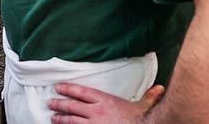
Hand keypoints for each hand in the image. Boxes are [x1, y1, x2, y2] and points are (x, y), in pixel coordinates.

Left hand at [48, 83, 163, 123]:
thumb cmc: (140, 121)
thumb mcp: (144, 107)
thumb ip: (149, 97)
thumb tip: (159, 88)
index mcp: (105, 101)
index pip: (81, 92)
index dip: (68, 88)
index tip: (58, 87)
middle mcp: (96, 112)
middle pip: (72, 106)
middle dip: (59, 104)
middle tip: (50, 103)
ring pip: (71, 121)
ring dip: (60, 119)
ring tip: (52, 118)